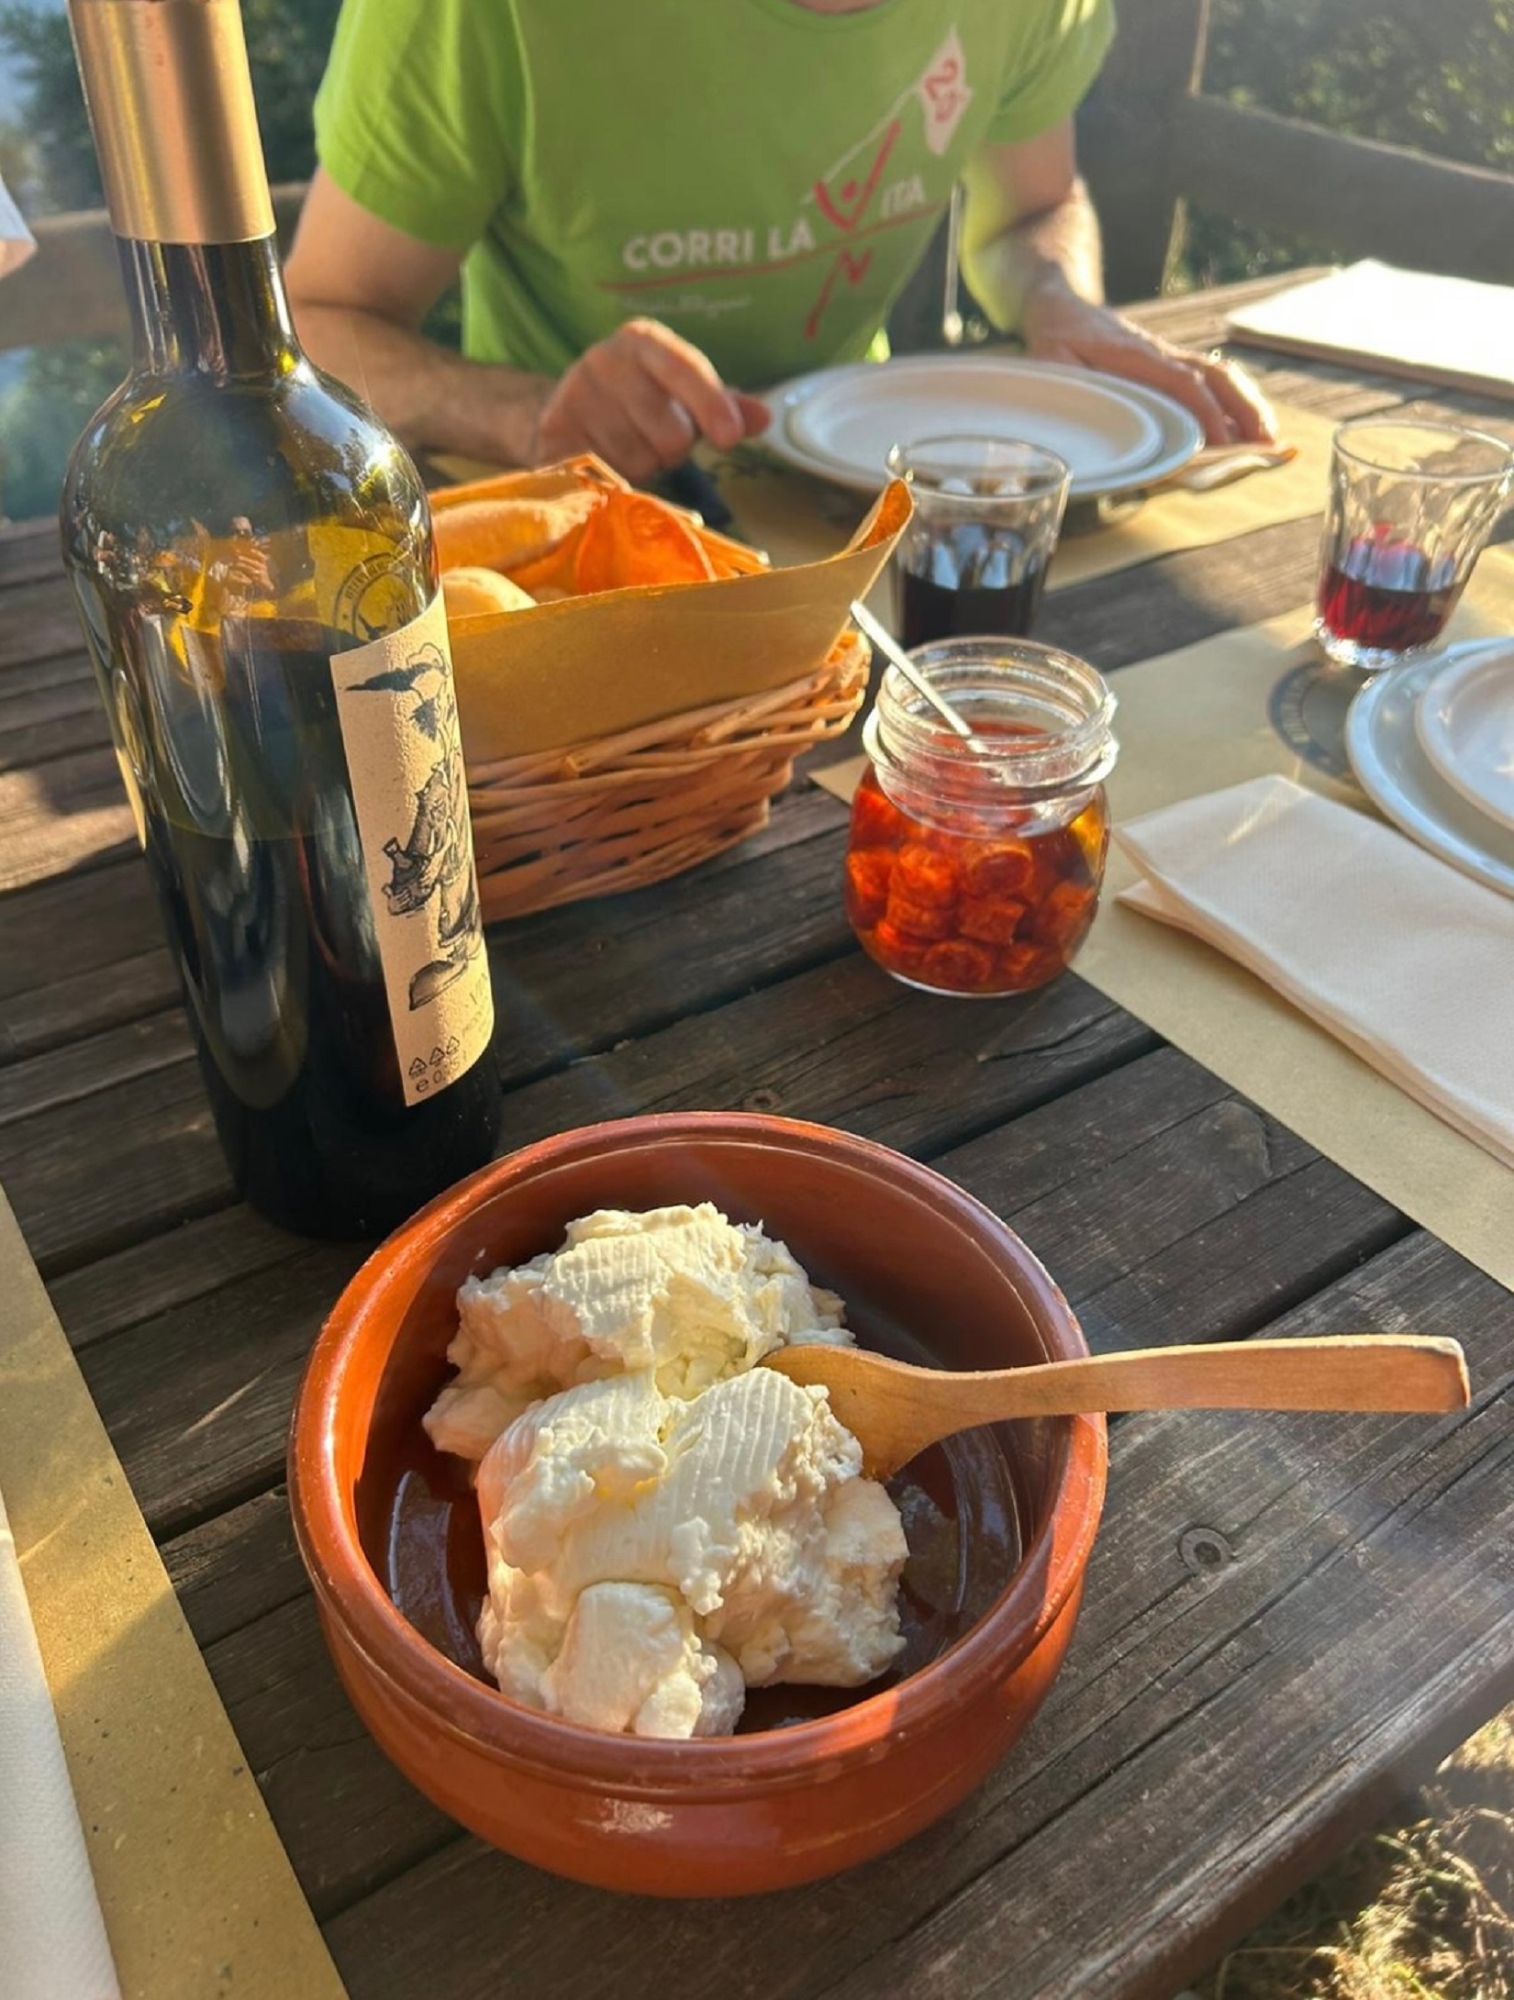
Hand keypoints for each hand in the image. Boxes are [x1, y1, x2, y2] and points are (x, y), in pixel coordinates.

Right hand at [533, 319, 769, 481]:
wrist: (567, 414)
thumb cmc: (639, 403)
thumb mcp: (684, 397)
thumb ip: (724, 406)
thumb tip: (765, 417)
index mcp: (644, 341)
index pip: (685, 370)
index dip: (710, 404)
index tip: (729, 437)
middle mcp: (605, 358)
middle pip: (668, 430)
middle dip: (673, 448)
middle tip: (658, 440)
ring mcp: (574, 393)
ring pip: (637, 459)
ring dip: (642, 465)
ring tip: (629, 447)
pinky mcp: (553, 431)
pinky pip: (603, 474)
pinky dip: (613, 477)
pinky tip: (607, 461)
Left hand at [1021, 279, 1277, 446]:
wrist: (1062, 304)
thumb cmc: (1054, 338)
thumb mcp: (1048, 362)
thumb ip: (1063, 387)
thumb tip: (1077, 421)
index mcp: (1134, 356)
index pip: (1181, 383)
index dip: (1205, 412)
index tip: (1224, 441)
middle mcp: (1161, 354)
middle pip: (1215, 377)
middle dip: (1244, 411)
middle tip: (1266, 446)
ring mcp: (1169, 358)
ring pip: (1220, 377)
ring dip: (1248, 406)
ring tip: (1270, 440)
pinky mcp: (1170, 365)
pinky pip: (1211, 381)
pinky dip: (1235, 402)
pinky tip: (1248, 426)